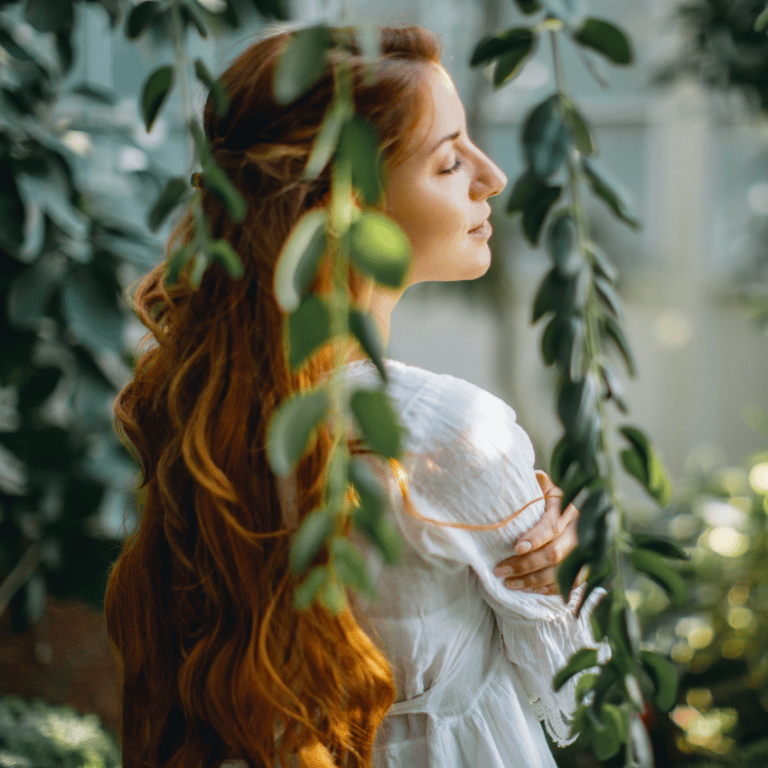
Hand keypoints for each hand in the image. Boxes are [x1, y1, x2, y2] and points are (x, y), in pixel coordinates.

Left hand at [493, 470, 578, 595]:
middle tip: (500, 570)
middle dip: (525, 565)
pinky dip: (549, 589)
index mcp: (568, 509)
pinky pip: (570, 583)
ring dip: (533, 581)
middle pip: (554, 554)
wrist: (586, 510)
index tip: (516, 547)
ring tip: (509, 583)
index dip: (535, 538)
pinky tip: (530, 589)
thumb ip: (539, 486)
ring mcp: (584, 551)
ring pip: (560, 572)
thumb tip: (533, 474)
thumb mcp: (548, 489)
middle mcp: (579, 531)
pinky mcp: (587, 567)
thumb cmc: (554, 500)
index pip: (552, 526)